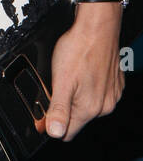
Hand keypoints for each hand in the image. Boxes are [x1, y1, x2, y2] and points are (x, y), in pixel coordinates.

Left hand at [43, 4, 124, 142]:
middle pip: (77, 118)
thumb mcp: (61, 80)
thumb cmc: (79, 49)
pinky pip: (98, 93)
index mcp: (89, 108)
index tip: (44, 113)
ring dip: (76, 95)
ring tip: (71, 75)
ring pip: (87, 105)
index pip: (68, 132)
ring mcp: (112, 95)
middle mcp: (104, 106)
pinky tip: (83, 72)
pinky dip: (88, 86)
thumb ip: (57, 108)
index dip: (52, 124)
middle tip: (58, 85)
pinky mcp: (115, 84)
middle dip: (64, 106)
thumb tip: (53, 132)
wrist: (98, 27)